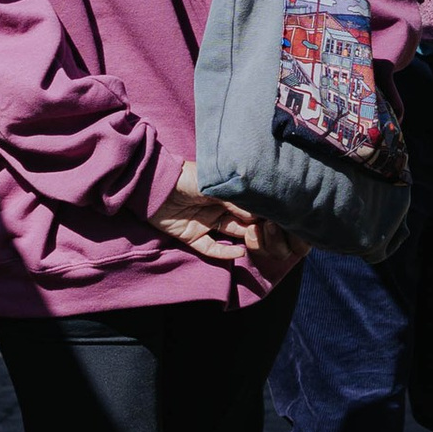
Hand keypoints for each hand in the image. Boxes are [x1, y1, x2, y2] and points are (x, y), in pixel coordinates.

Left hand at [154, 161, 270, 267]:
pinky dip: (224, 253)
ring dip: (244, 239)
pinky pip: (211, 248)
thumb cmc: (186, 178)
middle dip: (256, 227)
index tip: (277, 218)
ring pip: (230, 235)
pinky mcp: (192, 236)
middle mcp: (217, 208)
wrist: (155, 185)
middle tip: (270, 232)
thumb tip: (258, 214)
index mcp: (224, 193)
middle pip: (242, 221)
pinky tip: (238, 253)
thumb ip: (236, 199)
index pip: (248, 205)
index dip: (261, 211)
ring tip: (257, 241)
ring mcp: (205, 223)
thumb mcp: (215, 185)